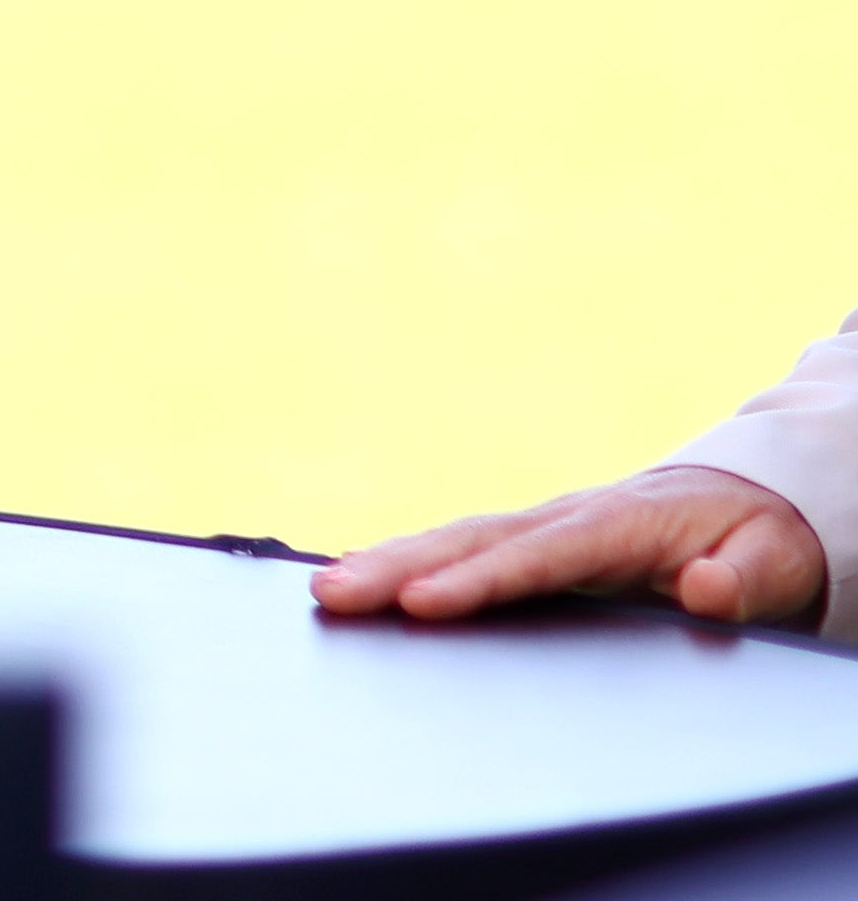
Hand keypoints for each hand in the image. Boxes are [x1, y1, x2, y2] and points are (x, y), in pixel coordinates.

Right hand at [311, 468, 826, 627]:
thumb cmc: (759, 539)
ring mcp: (539, 526)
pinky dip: (402, 557)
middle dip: (396, 567)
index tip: (422, 603)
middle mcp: (564, 518)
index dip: (477, 580)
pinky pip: (456, 546)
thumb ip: (740, 581)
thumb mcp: (774, 562)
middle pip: (468, 540)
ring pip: (450, 539)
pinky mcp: (526, 541)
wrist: (744, 498)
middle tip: (333, 594)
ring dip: (385, 562)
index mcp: (619, 526)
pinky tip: (358, 574)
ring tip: (326, 589)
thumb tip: (700, 588)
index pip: (537, 557)